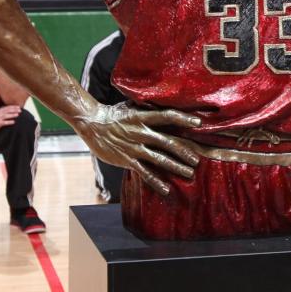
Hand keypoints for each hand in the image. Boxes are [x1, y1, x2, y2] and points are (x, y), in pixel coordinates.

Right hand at [0, 105, 21, 131]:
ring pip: (5, 116)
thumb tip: (10, 110)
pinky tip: (13, 122)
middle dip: (14, 110)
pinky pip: (4, 122)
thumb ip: (2, 112)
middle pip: (7, 110)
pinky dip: (9, 122)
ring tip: (17, 115)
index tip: (19, 107)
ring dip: (12, 115)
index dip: (13, 107)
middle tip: (20, 110)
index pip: (7, 107)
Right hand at [72, 102, 200, 196]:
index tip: (199, 122)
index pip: (167, 116)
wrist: (91, 124)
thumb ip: (149, 108)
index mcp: (143, 117)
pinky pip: (144, 172)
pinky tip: (166, 189)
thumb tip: (168, 102)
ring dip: (175, 166)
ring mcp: (134, 147)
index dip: (183, 118)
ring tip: (189, 173)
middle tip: (197, 160)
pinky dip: (155, 181)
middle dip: (184, 151)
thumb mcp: (133, 106)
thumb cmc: (115, 114)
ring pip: (159, 158)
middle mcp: (141, 132)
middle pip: (167, 142)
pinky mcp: (126, 159)